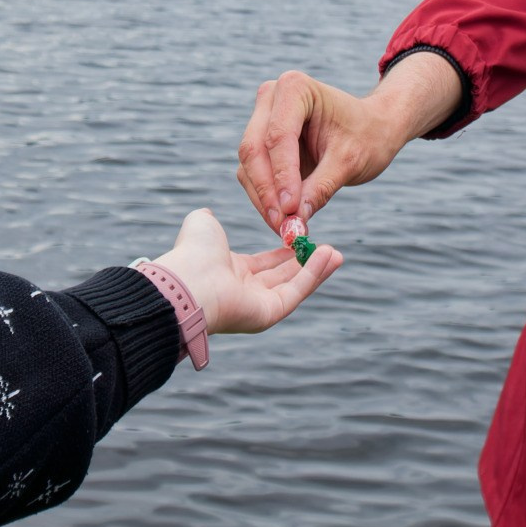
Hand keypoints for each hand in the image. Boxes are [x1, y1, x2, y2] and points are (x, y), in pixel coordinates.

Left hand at [148, 207, 344, 335]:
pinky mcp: (270, 313)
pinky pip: (297, 291)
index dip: (284, 252)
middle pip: (283, 277)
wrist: (188, 280)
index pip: (264, 264)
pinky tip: (329, 255)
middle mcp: (245, 291)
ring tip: (337, 253)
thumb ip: (208, 218)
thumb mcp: (203, 224)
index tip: (301, 239)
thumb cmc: (193, 252)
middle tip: (328, 248)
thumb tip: (207, 213)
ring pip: (295, 285)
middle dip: (306, 262)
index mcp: (230, 272)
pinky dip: (314, 274)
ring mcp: (258, 305)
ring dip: (317, 269)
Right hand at [235, 55, 458, 235]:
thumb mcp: (350, 161)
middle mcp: (271, 98)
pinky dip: (265, 199)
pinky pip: (252, 175)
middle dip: (268, 191)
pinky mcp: (260, 143)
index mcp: (295, 88)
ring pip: (249, 166)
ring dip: (264, 200)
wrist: (373, 129)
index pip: (278, 136)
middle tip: (283, 226)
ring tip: (287, 228)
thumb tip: (295, 220)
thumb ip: (321, 187)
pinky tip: (283, 220)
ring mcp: (261, 119)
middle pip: (254, 150)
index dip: (282, 176)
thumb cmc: (367, 136)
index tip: (290, 210)